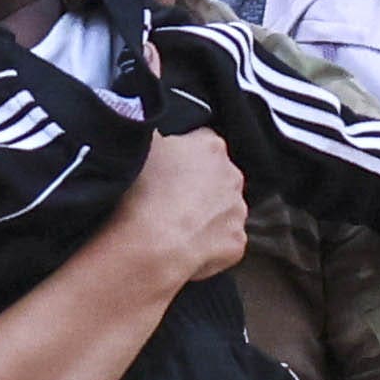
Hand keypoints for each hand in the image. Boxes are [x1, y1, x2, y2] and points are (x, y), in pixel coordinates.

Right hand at [113, 121, 251, 292]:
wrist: (152, 245)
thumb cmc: (143, 193)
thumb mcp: (142, 146)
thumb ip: (156, 134)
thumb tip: (158, 134)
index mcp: (211, 146)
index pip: (201, 142)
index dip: (183, 155)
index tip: (167, 169)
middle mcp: (232, 175)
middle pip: (217, 176)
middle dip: (199, 185)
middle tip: (169, 198)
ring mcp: (237, 211)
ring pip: (223, 209)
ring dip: (206, 214)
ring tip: (175, 226)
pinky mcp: (237, 242)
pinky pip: (224, 240)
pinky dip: (208, 243)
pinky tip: (185, 246)